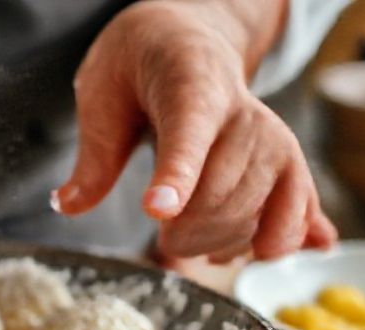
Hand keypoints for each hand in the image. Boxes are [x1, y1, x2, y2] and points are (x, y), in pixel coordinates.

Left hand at [55, 0, 337, 262]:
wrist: (185, 41)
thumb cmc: (137, 70)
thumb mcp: (102, 98)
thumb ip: (94, 159)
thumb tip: (67, 205)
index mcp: (190, 86)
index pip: (188, 134)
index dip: (177, 177)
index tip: (157, 213)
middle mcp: (242, 113)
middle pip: (222, 190)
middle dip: (186, 232)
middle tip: (162, 240)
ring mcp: (272, 138)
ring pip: (255, 208)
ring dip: (221, 244)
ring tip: (192, 245)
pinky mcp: (288, 161)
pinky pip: (297, 208)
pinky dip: (280, 238)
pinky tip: (261, 253)